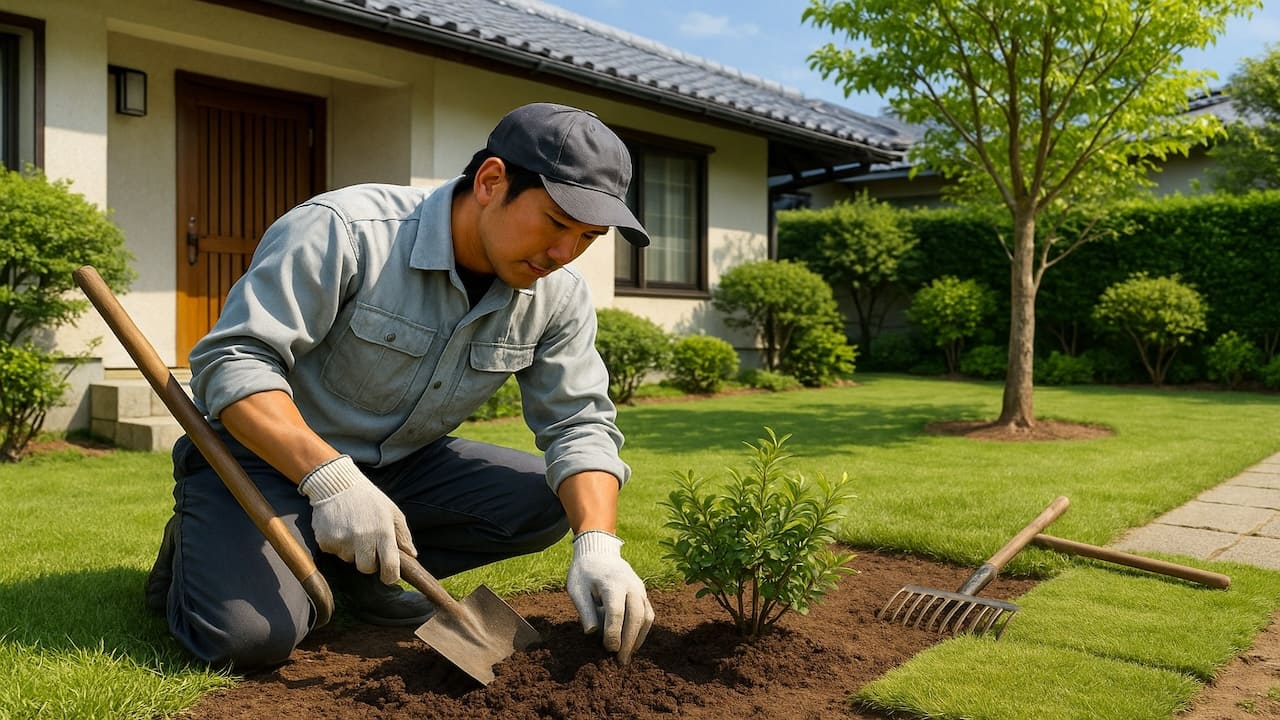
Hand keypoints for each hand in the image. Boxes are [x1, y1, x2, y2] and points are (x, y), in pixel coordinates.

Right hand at [298, 455, 415, 584]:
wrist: (336, 484)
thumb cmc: (369, 499)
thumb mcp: (392, 511)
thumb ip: (403, 535)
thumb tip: (412, 556)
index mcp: (383, 532)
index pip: (389, 566)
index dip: (390, 576)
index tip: (388, 575)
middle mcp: (363, 538)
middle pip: (367, 569)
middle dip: (369, 562)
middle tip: (367, 546)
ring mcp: (343, 541)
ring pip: (349, 560)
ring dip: (352, 550)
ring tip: (352, 529)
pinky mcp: (326, 541)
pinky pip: (334, 552)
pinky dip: (337, 544)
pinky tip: (339, 527)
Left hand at [566, 530, 653, 663]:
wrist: (599, 552)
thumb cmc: (585, 572)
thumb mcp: (576, 588)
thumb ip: (585, 609)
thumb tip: (591, 632)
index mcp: (613, 583)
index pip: (616, 612)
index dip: (613, 633)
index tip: (608, 649)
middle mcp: (631, 585)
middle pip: (636, 616)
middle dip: (629, 641)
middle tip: (620, 660)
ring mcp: (640, 589)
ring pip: (646, 616)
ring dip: (638, 638)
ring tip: (627, 656)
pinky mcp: (643, 593)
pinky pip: (648, 613)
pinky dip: (643, 630)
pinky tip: (633, 643)